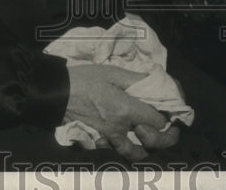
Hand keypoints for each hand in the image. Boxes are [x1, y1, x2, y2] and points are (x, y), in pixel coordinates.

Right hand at [65, 64, 179, 160]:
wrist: (54, 94)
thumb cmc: (84, 79)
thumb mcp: (112, 72)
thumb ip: (137, 80)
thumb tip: (157, 81)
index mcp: (125, 109)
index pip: (157, 121)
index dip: (168, 118)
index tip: (171, 112)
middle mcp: (118, 128)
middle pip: (151, 143)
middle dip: (164, 138)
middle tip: (168, 129)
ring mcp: (107, 139)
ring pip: (134, 153)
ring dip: (146, 148)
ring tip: (149, 137)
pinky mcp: (96, 142)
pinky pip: (116, 151)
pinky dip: (125, 148)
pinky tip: (127, 138)